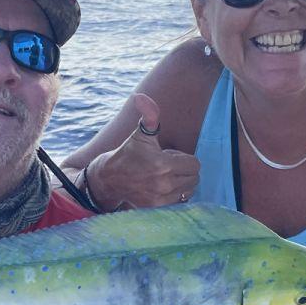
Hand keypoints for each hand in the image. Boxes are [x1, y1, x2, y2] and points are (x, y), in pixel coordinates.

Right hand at [86, 93, 200, 208]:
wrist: (110, 177)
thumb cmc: (128, 153)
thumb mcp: (140, 133)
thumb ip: (148, 115)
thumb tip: (140, 97)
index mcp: (163, 164)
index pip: (195, 164)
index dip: (185, 158)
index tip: (170, 156)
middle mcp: (164, 184)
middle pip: (194, 178)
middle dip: (185, 170)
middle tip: (168, 166)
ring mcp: (160, 198)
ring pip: (189, 191)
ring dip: (182, 183)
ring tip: (166, 176)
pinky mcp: (156, 207)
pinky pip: (179, 201)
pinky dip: (176, 194)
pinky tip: (163, 187)